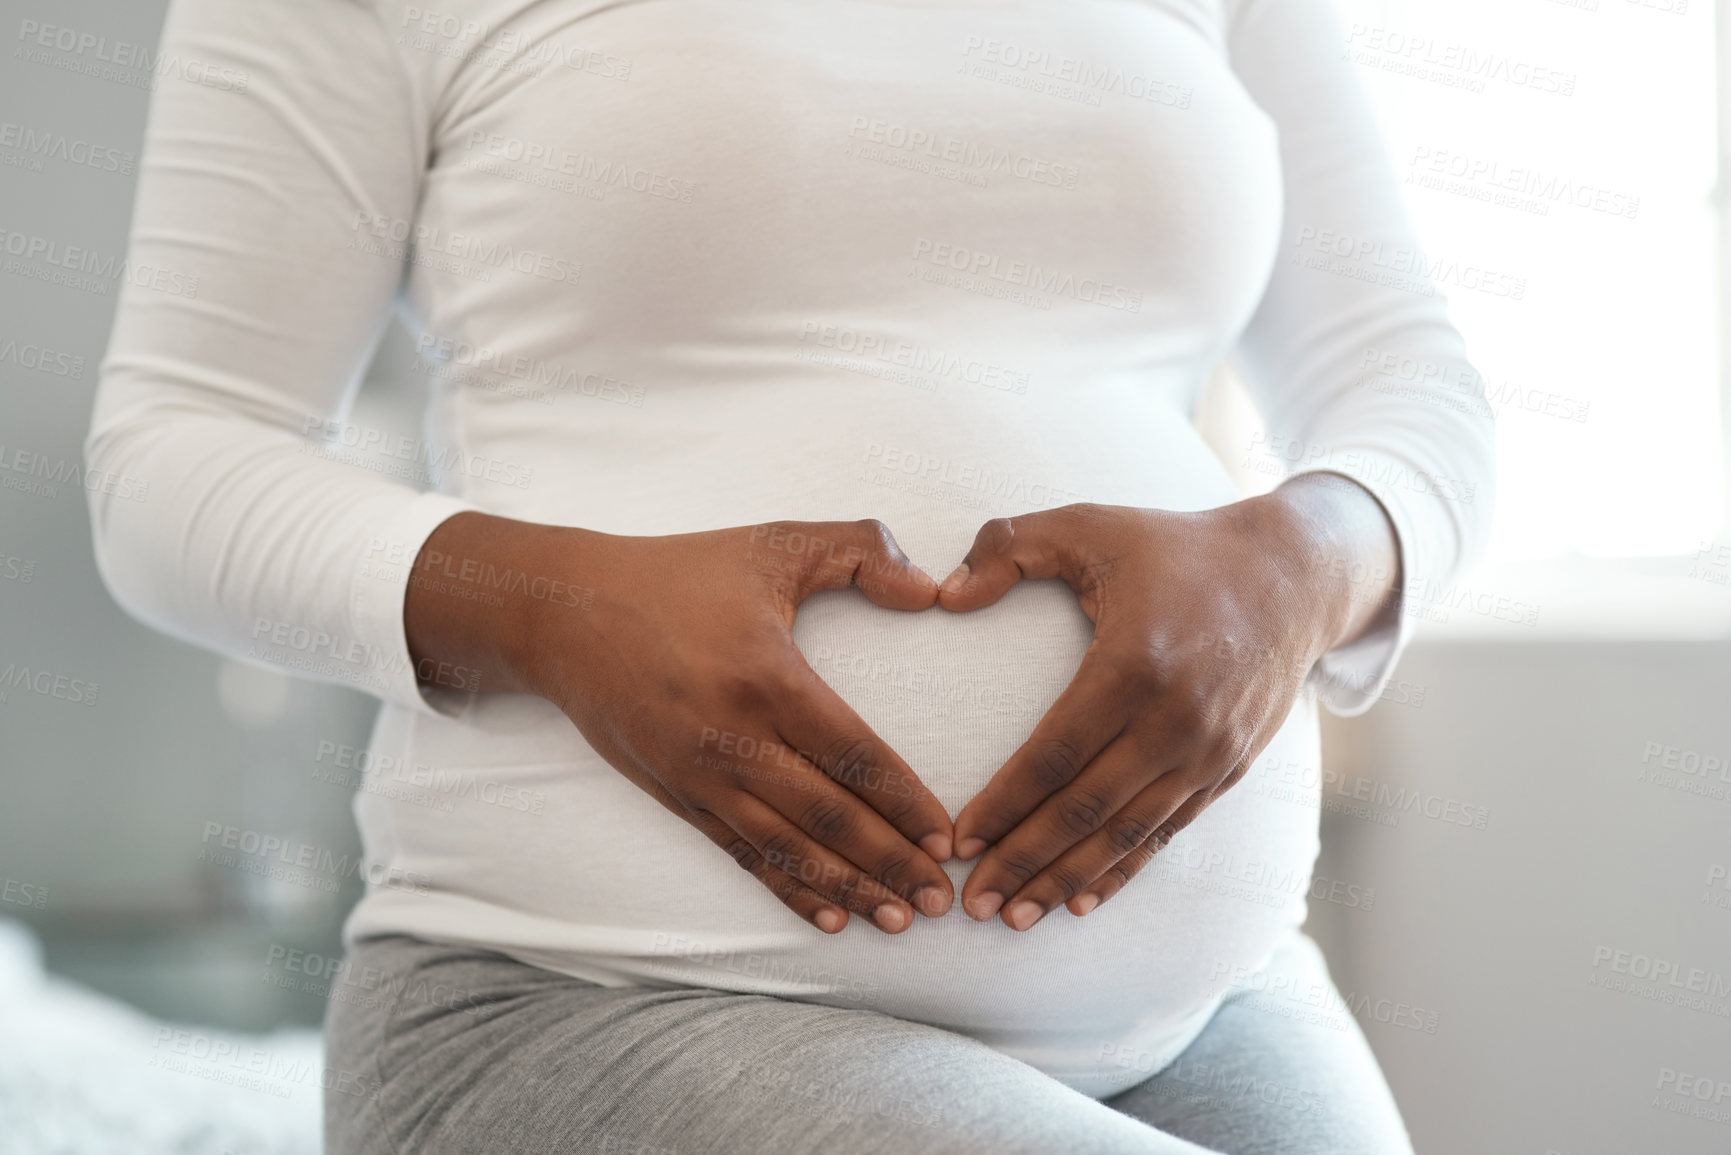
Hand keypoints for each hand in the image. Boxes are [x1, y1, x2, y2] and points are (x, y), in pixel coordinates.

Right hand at [403, 513, 956, 934]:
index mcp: (767, 678)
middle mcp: (733, 739)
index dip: (904, 802)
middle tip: (940, 901)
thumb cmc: (678, 574)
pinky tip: (827, 917)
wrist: (563, 613)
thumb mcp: (773, 542)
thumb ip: (859, 549)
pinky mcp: (675, 795)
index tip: (946, 836)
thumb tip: (932, 591)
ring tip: (898, 921)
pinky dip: (787, 889)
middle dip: (890, 864)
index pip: (853, 754)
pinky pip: (741, 854)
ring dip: (846, 890)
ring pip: (787, 849)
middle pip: (828, 817)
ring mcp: (700, 775)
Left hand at [936, 474, 1398, 930]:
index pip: (1055, 754)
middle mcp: (1175, 719)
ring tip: (1016, 917)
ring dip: (1068, 879)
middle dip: (1024, 862)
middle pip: (1086, 810)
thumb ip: (1009, 546)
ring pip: (1127, 833)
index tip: (958, 842)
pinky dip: (1123, 870)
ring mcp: (1208, 751)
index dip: (1004, 804)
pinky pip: (1167, 832)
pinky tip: (1082, 900)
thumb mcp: (1090, 525)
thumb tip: (941, 595)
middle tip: (974, 906)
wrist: (1292, 575)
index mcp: (1134, 664)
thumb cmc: (1175, 547)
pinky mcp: (1229, 769)